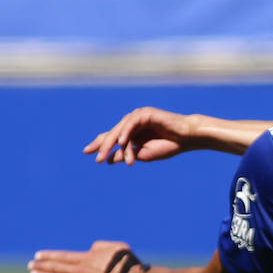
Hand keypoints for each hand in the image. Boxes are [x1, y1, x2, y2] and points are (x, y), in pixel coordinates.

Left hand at [28, 240, 140, 272]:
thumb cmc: (129, 263)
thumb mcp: (115, 247)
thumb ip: (100, 246)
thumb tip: (90, 250)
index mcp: (87, 259)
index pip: (63, 257)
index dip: (49, 256)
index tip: (38, 255)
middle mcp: (81, 272)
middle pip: (57, 268)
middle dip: (43, 265)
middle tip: (30, 264)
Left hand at [84, 108, 200, 164]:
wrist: (185, 138)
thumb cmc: (168, 146)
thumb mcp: (143, 154)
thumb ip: (127, 155)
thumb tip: (109, 159)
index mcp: (132, 132)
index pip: (112, 137)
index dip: (99, 143)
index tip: (86, 152)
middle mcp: (132, 123)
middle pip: (113, 134)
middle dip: (103, 146)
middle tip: (97, 159)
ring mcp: (138, 117)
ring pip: (120, 130)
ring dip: (114, 144)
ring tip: (105, 156)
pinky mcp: (145, 113)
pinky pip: (131, 123)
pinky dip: (125, 133)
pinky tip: (121, 143)